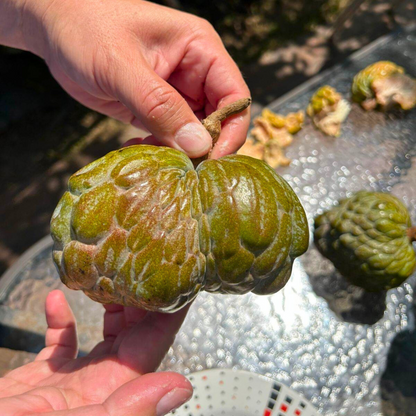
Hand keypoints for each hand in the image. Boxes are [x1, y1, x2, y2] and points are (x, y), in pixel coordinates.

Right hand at [0, 290, 191, 414]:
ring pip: (104, 335)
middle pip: (133, 333)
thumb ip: (129, 410)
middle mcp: (100, 385)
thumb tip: (181, 388)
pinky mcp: (44, 378)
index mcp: (113, 392)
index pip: (153, 343)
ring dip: (110, 305)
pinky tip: (57, 298)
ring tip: (114, 278)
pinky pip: (61, 343)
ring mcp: (73, 382)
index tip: (181, 280)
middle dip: (142, 300)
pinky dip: (62, 319)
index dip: (169, 312)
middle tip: (145, 267)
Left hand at [19, 0, 250, 158]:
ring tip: (150, 155)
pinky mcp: (157, 110)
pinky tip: (135, 148)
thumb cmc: (86, 28)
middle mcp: (195, 74)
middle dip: (201, 147)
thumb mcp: (122, 65)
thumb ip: (160, 105)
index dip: (230, 131)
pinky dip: (158, 149)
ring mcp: (176, 94)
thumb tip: (197, 145)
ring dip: (177, 152)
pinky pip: (169, 138)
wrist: (54, 28)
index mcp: (200, 50)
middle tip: (178, 166)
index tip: (210, 159)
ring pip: (193, 135)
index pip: (235, 97)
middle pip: (218, 121)